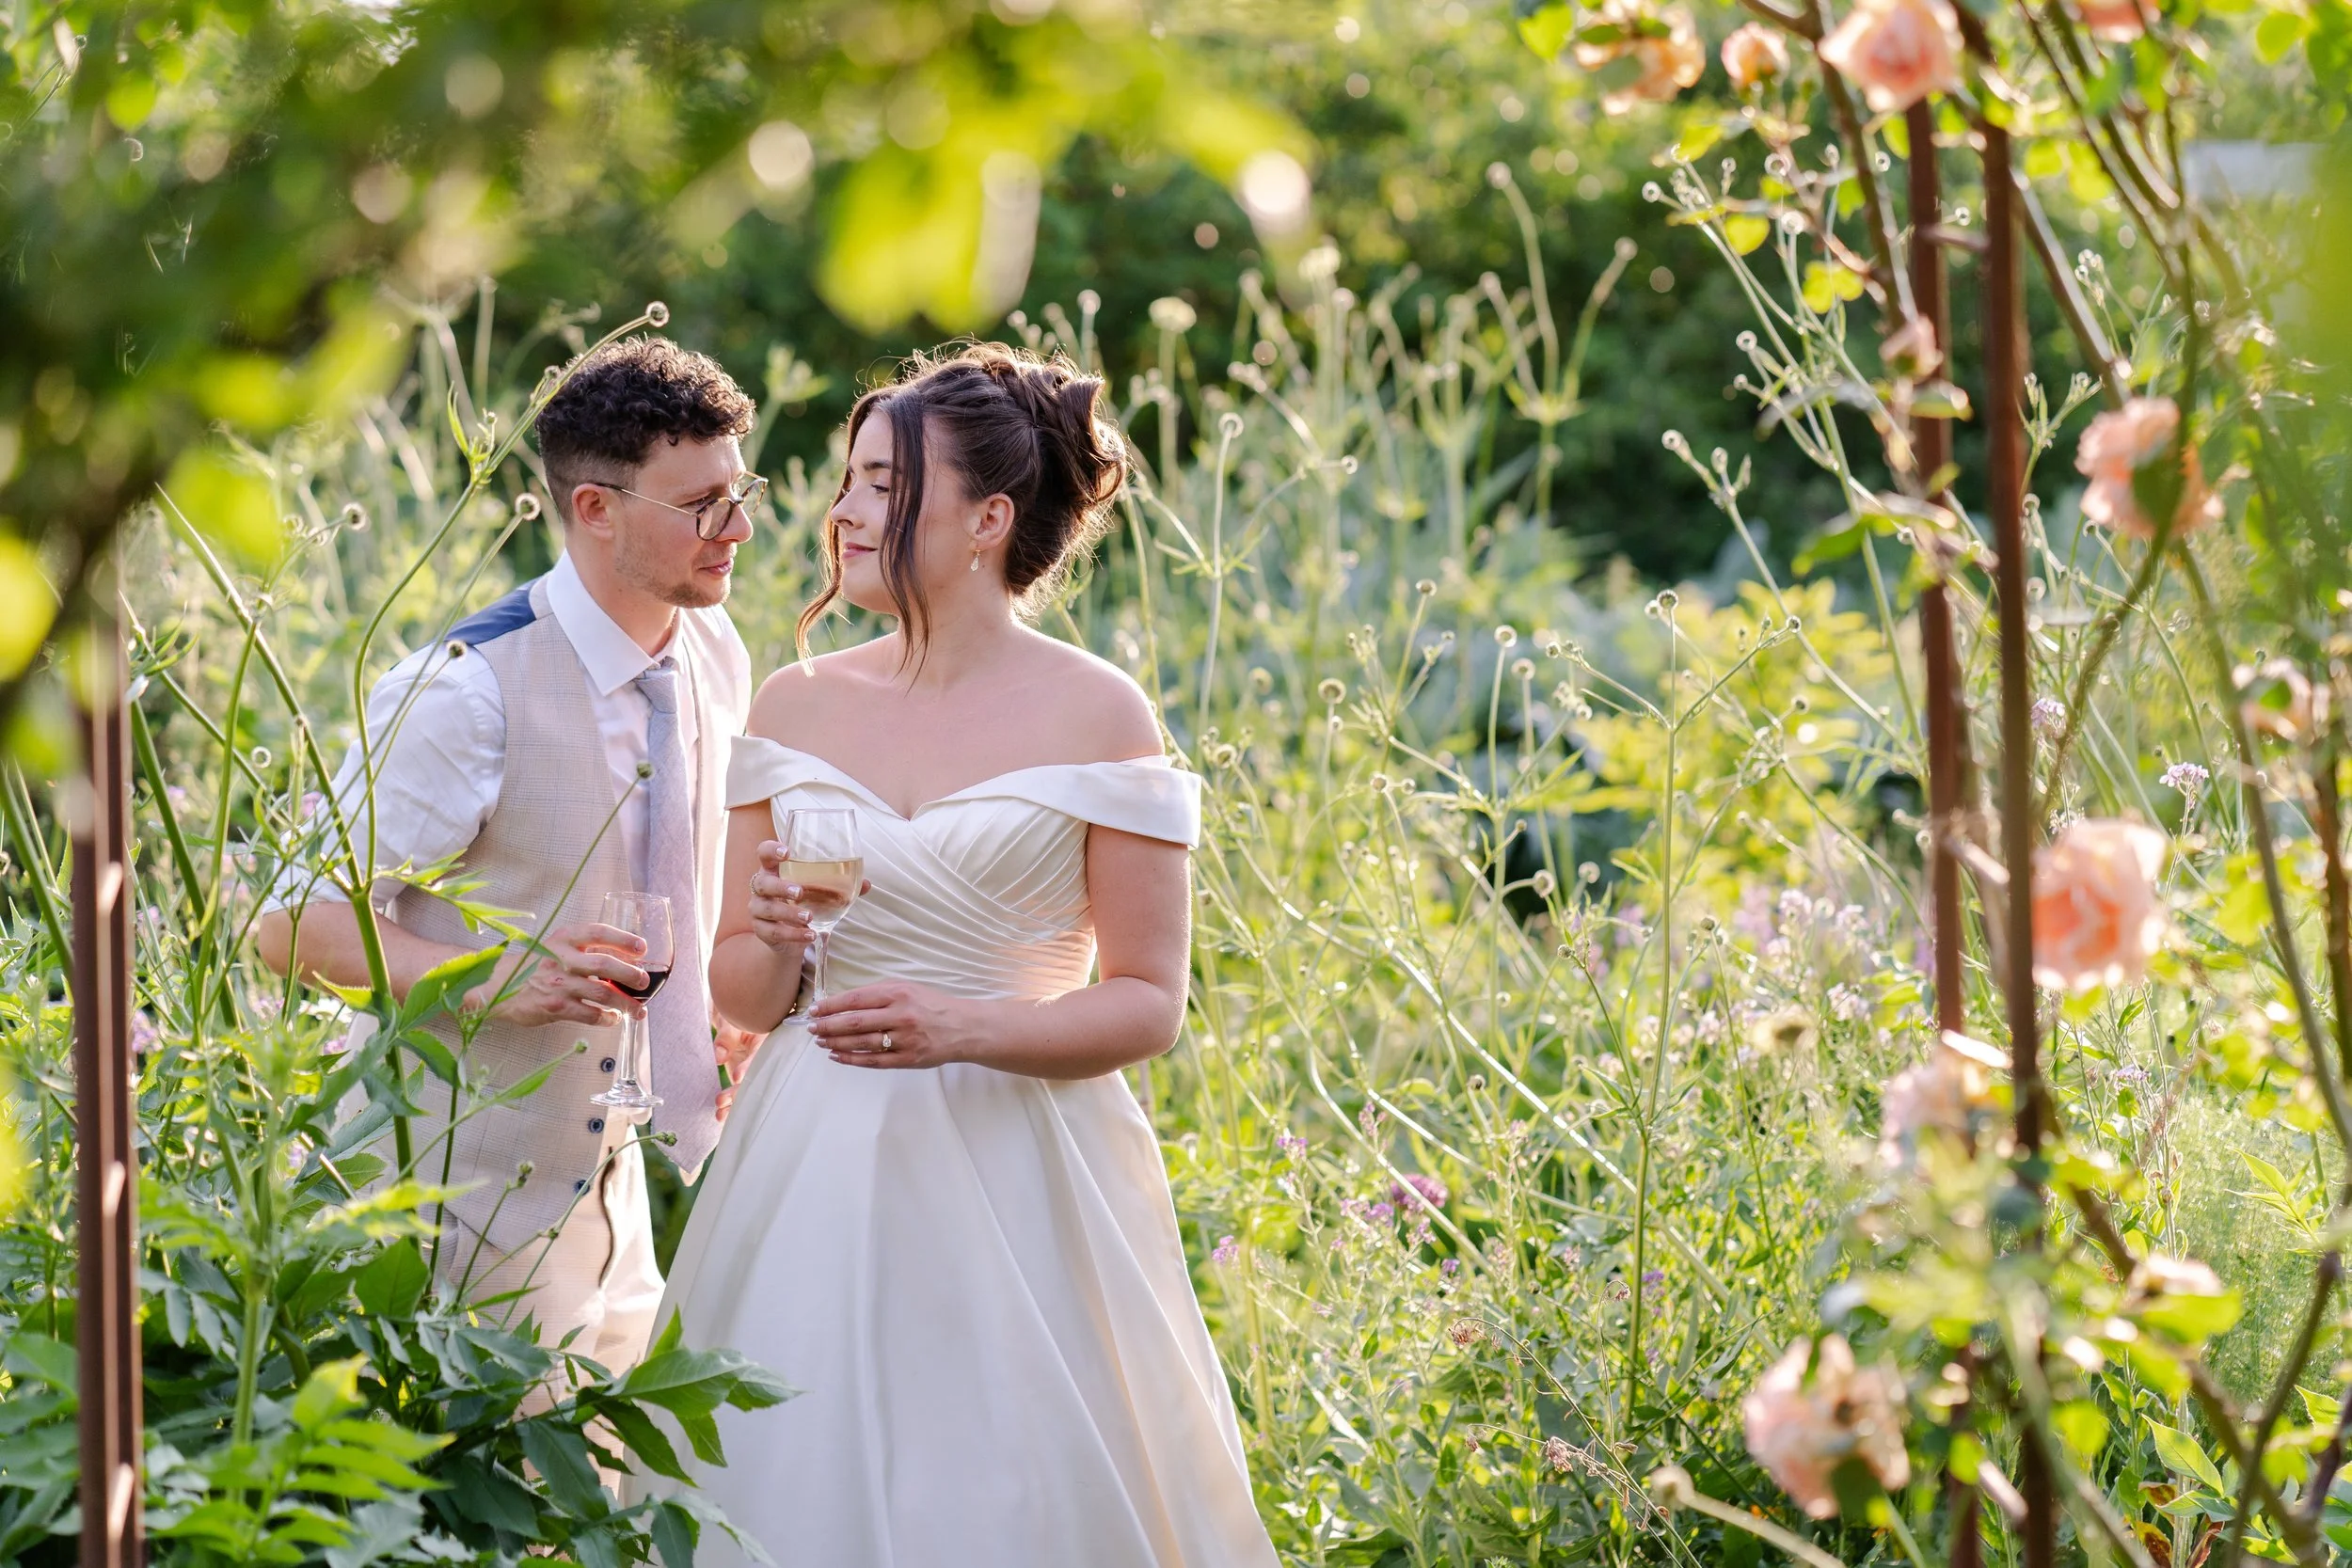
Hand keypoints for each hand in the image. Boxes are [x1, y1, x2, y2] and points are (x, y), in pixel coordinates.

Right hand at [463, 922, 648, 1028]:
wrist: (495, 987)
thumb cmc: (532, 967)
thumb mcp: (554, 948)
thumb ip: (582, 950)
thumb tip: (622, 958)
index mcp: (564, 939)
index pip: (598, 933)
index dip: (623, 939)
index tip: (642, 947)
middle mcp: (561, 959)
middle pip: (605, 964)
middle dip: (630, 974)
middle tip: (644, 982)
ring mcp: (558, 984)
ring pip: (602, 993)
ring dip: (625, 1003)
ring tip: (638, 1010)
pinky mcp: (554, 1007)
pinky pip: (590, 1014)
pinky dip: (606, 1018)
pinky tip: (613, 1019)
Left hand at [715, 1020, 763, 1118]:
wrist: (736, 1010)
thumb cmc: (737, 1012)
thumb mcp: (732, 1020)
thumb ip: (726, 1036)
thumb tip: (719, 1056)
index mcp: (766, 1041)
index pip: (758, 1056)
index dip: (748, 1067)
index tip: (737, 1077)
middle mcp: (761, 1058)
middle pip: (754, 1078)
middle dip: (739, 1092)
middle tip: (722, 1100)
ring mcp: (752, 1067)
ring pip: (746, 1088)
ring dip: (733, 1101)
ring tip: (720, 1113)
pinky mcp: (743, 1073)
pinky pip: (738, 1089)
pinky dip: (730, 1102)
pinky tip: (721, 1114)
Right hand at [748, 840, 869, 954]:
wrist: (791, 935)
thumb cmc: (805, 903)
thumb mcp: (822, 892)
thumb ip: (843, 886)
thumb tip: (867, 884)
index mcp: (775, 870)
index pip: (764, 853)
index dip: (771, 850)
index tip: (787, 852)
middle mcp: (761, 888)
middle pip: (762, 882)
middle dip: (781, 886)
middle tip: (800, 892)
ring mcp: (758, 909)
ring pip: (767, 909)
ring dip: (789, 913)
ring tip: (809, 917)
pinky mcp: (761, 930)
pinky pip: (774, 932)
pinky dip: (794, 934)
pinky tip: (810, 934)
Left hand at [809, 981, 976, 1069]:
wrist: (963, 1027)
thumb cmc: (931, 1004)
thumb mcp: (908, 988)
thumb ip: (879, 993)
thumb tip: (843, 1002)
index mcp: (898, 994)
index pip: (855, 999)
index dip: (831, 1006)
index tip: (814, 1010)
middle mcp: (900, 1016)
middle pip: (854, 1022)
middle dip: (827, 1026)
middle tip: (811, 1028)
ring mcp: (904, 1039)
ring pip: (861, 1043)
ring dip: (836, 1042)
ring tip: (820, 1041)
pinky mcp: (908, 1059)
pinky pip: (873, 1061)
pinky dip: (852, 1058)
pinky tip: (837, 1055)